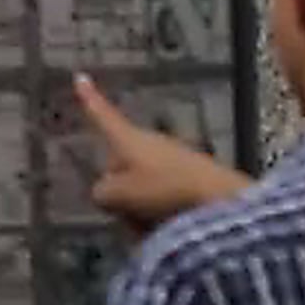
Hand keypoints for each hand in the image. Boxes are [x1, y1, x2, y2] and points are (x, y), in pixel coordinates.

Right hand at [71, 75, 247, 235]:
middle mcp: (149, 143)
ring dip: (139, 208)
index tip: (80, 75)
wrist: (224, 201)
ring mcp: (173, 160)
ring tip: (150, 228)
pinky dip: (160, 214)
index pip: (103, 115)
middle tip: (126, 213)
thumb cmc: (164, 190)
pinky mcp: (192, 180)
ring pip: (141, 186)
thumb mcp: (118, 195)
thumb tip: (106, 194)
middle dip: (119, 190)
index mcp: (128, 139)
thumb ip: (102, 193)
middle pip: (120, 165)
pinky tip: (171, 229)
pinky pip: (163, 197)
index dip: (89, 98)